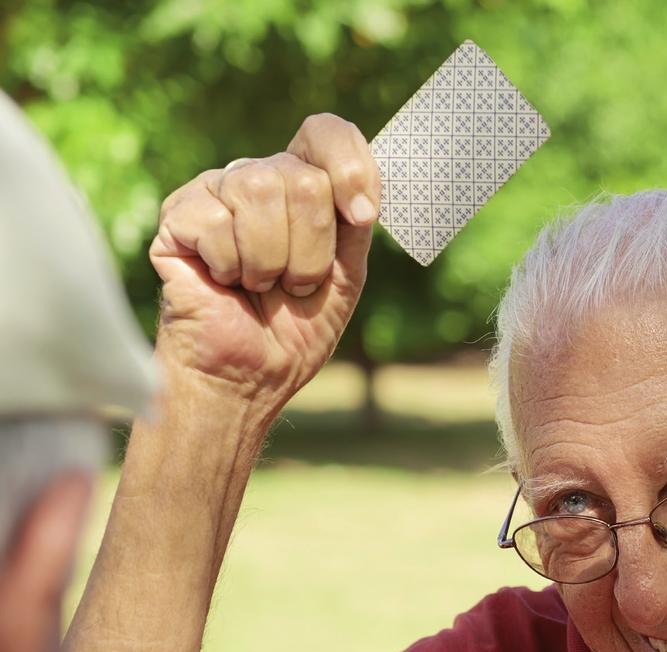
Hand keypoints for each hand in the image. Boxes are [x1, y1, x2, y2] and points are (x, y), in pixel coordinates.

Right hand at [150, 114, 379, 406]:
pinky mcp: (178, 217)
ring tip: (258, 286)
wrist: (247, 379)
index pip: (324, 132)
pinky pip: (217, 221)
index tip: (362, 216)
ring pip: (259, 190)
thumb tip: (359, 194)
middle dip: (311, 249)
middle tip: (293, 284)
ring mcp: (214, 193)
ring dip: (272, 260)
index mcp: (299, 186)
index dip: (350, 167)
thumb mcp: (345, 276)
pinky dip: (231, 266)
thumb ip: (354, 225)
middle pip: (301, 176)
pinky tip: (223, 283)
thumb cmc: (293, 333)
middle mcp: (256, 179)